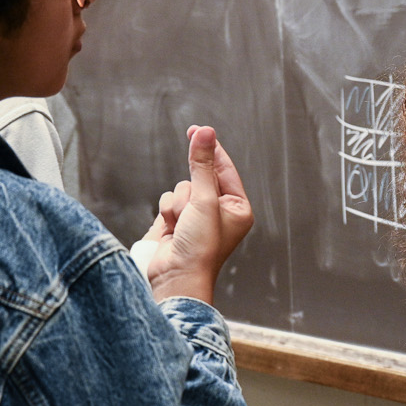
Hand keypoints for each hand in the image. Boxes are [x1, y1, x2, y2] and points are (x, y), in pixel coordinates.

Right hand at [142, 126, 253, 303]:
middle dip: (191, 191)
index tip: (197, 130)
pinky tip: (171, 230)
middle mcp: (220, 212)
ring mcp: (197, 217)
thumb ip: (201, 165)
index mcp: (238, 208)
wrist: (176, 276)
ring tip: (181, 226)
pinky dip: (167, 212)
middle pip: (199, 177)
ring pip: (181, 188)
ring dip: (178, 204)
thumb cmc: (199, 247)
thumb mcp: (204, 200)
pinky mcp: (177, 222)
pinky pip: (168, 201)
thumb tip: (204, 133)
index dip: (210, 149)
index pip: (224, 169)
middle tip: (192, 206)